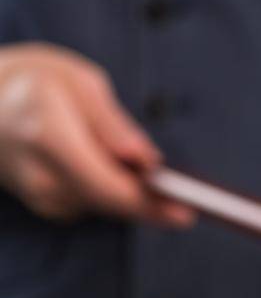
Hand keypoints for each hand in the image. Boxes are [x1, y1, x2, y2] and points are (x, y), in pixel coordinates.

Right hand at [0, 43, 191, 225]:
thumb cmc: (38, 83)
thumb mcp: (80, 83)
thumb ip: (114, 124)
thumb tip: (146, 160)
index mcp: (47, 133)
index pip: (108, 186)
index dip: (151, 204)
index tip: (186, 214)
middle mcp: (39, 172)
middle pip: (111, 203)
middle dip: (150, 203)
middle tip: (184, 203)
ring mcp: (37, 194)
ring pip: (105, 206)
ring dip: (130, 192)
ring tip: (132, 168)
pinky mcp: (43, 204)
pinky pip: (93, 205)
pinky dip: (109, 191)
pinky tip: (104, 169)